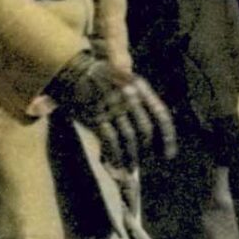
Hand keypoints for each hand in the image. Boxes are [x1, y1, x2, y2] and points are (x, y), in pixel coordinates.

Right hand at [49, 49, 175, 169]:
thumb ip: (138, 98)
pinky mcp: (96, 116)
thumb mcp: (124, 78)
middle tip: (145, 162)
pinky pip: (111, 140)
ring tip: (130, 171)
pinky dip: (115, 155)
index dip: (167, 137)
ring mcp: (112, 107)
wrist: (71, 67)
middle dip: (146, 149)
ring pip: (129, 138)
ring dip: (131, 157)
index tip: (168, 155)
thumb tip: (149, 127)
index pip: (161, 114)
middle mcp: (129, 96)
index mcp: (139, 86)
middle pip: (145, 130)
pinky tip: (116, 165)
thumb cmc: (98, 76)